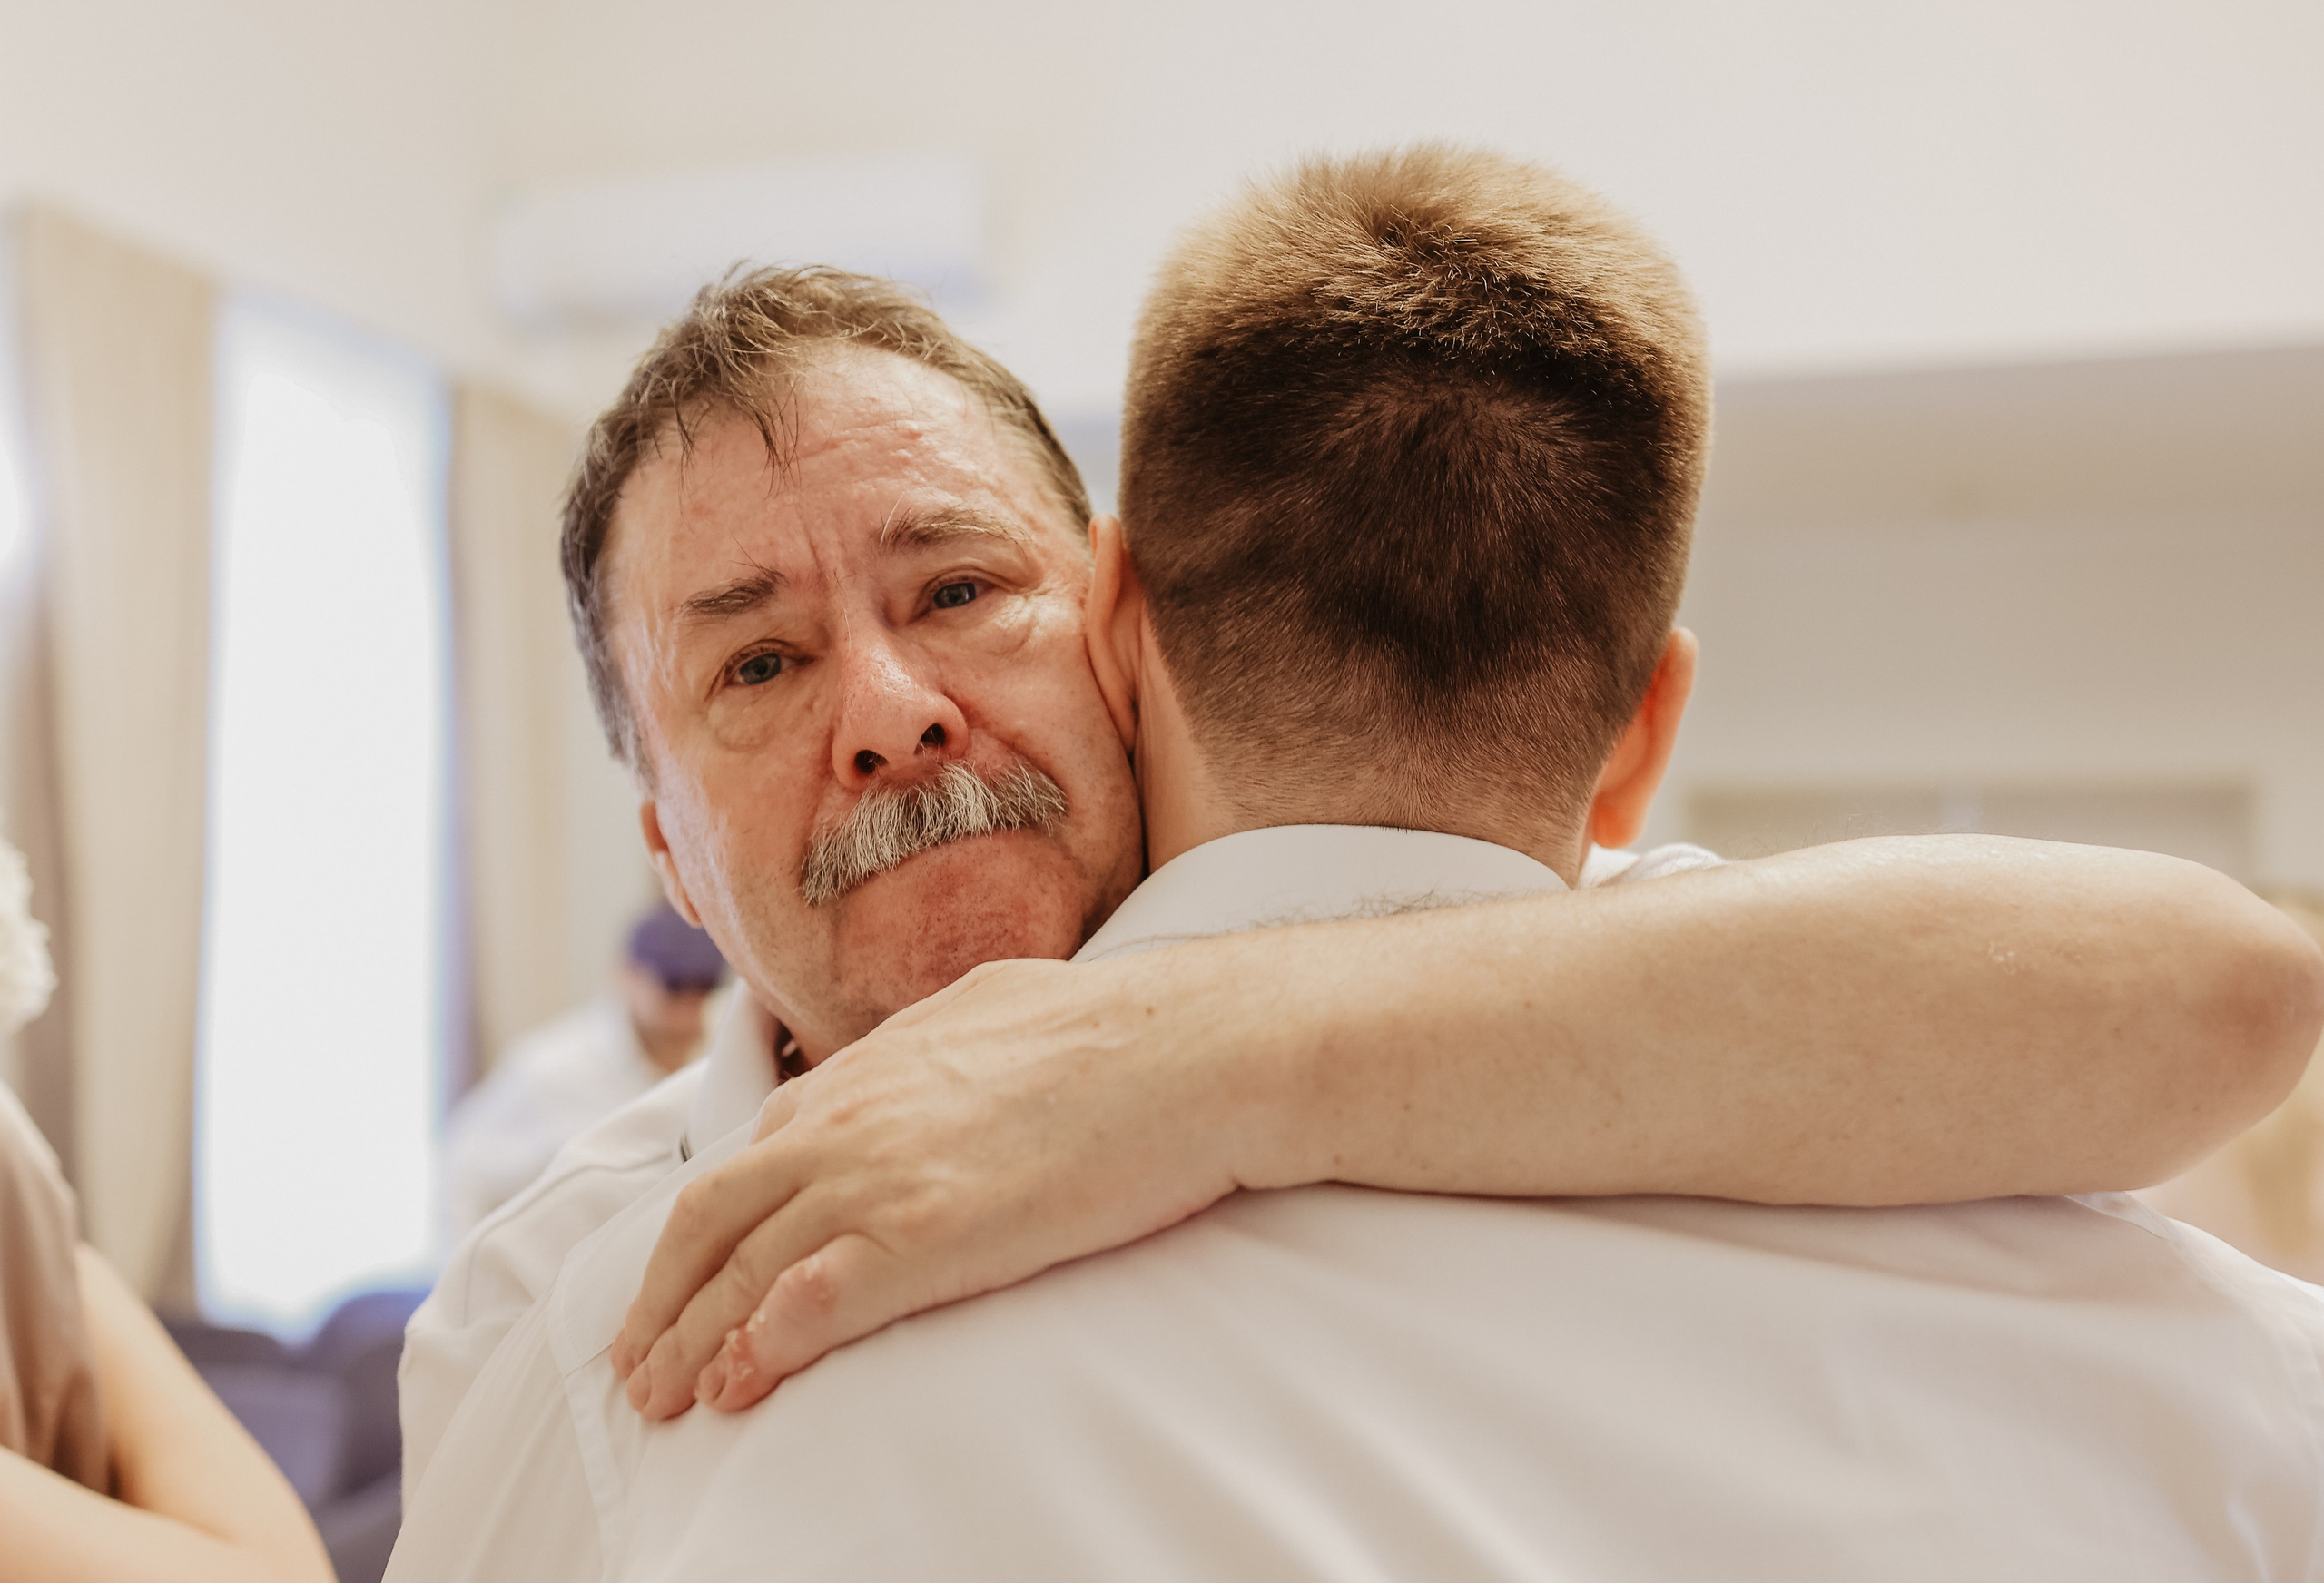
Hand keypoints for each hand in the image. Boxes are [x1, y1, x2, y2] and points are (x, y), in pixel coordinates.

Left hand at [610, 955, 1261, 1417]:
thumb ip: (930, 1045)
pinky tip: (741, 1383)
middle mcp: (848, 1122)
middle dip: (661, 1298)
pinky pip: (811, 1303)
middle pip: (712, 1219)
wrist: (1186, 1047)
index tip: (684, 1279)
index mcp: (863, 1071)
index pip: (748, 1158)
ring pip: (744, 1272)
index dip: (704, 1231)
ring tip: (666, 1396)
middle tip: (639, 1360)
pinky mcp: (926, 1236)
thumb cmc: (1113, 1026)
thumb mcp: (987, 1008)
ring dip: (691, 1342)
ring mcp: (879, 1179)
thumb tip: (929, 1048)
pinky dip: (762, 1348)